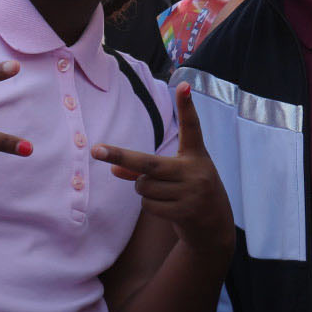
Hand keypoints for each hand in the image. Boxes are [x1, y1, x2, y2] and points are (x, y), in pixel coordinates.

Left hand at [93, 83, 234, 254]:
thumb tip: (112, 171)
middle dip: (121, 157)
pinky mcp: (185, 212)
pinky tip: (169, 208)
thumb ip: (144, 170)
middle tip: (96, 150)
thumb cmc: (190, 192)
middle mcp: (195, 170)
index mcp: (196, 155)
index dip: (187, 107)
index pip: (192, 127)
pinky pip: (149, 205)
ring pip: (144, 186)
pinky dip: (150, 205)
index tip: (184, 86)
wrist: (215, 226)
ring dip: (144, 190)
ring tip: (166, 194)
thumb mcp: (174, 176)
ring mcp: (192, 192)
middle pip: (149, 163)